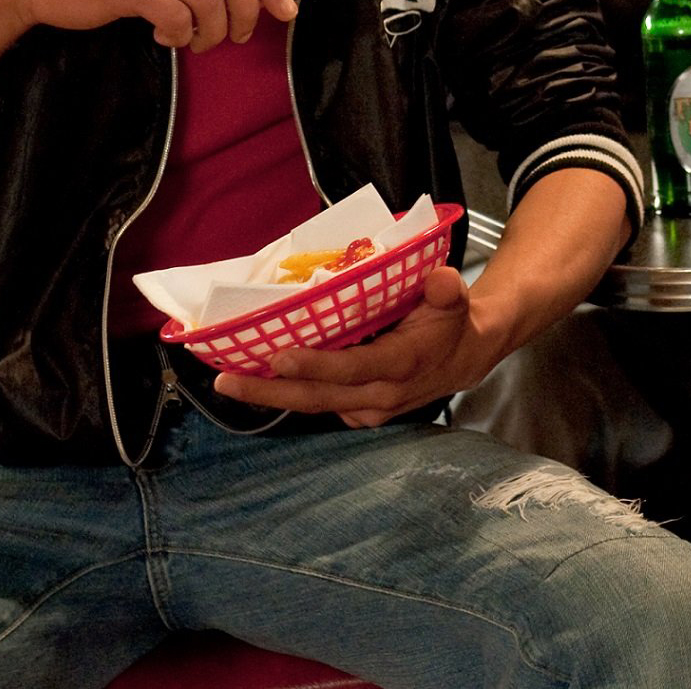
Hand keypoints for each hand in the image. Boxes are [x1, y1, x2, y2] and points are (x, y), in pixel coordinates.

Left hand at [214, 266, 502, 427]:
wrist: (464, 358)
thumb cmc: (449, 322)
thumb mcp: (454, 299)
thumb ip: (446, 289)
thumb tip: (440, 278)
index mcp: (402, 364)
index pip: (354, 369)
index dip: (316, 365)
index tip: (278, 356)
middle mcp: (381, 395)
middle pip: (319, 396)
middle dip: (269, 392)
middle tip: (226, 381)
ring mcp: (367, 409)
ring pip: (313, 404)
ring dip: (270, 395)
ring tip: (229, 381)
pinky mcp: (358, 412)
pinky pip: (319, 403)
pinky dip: (288, 393)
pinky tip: (258, 379)